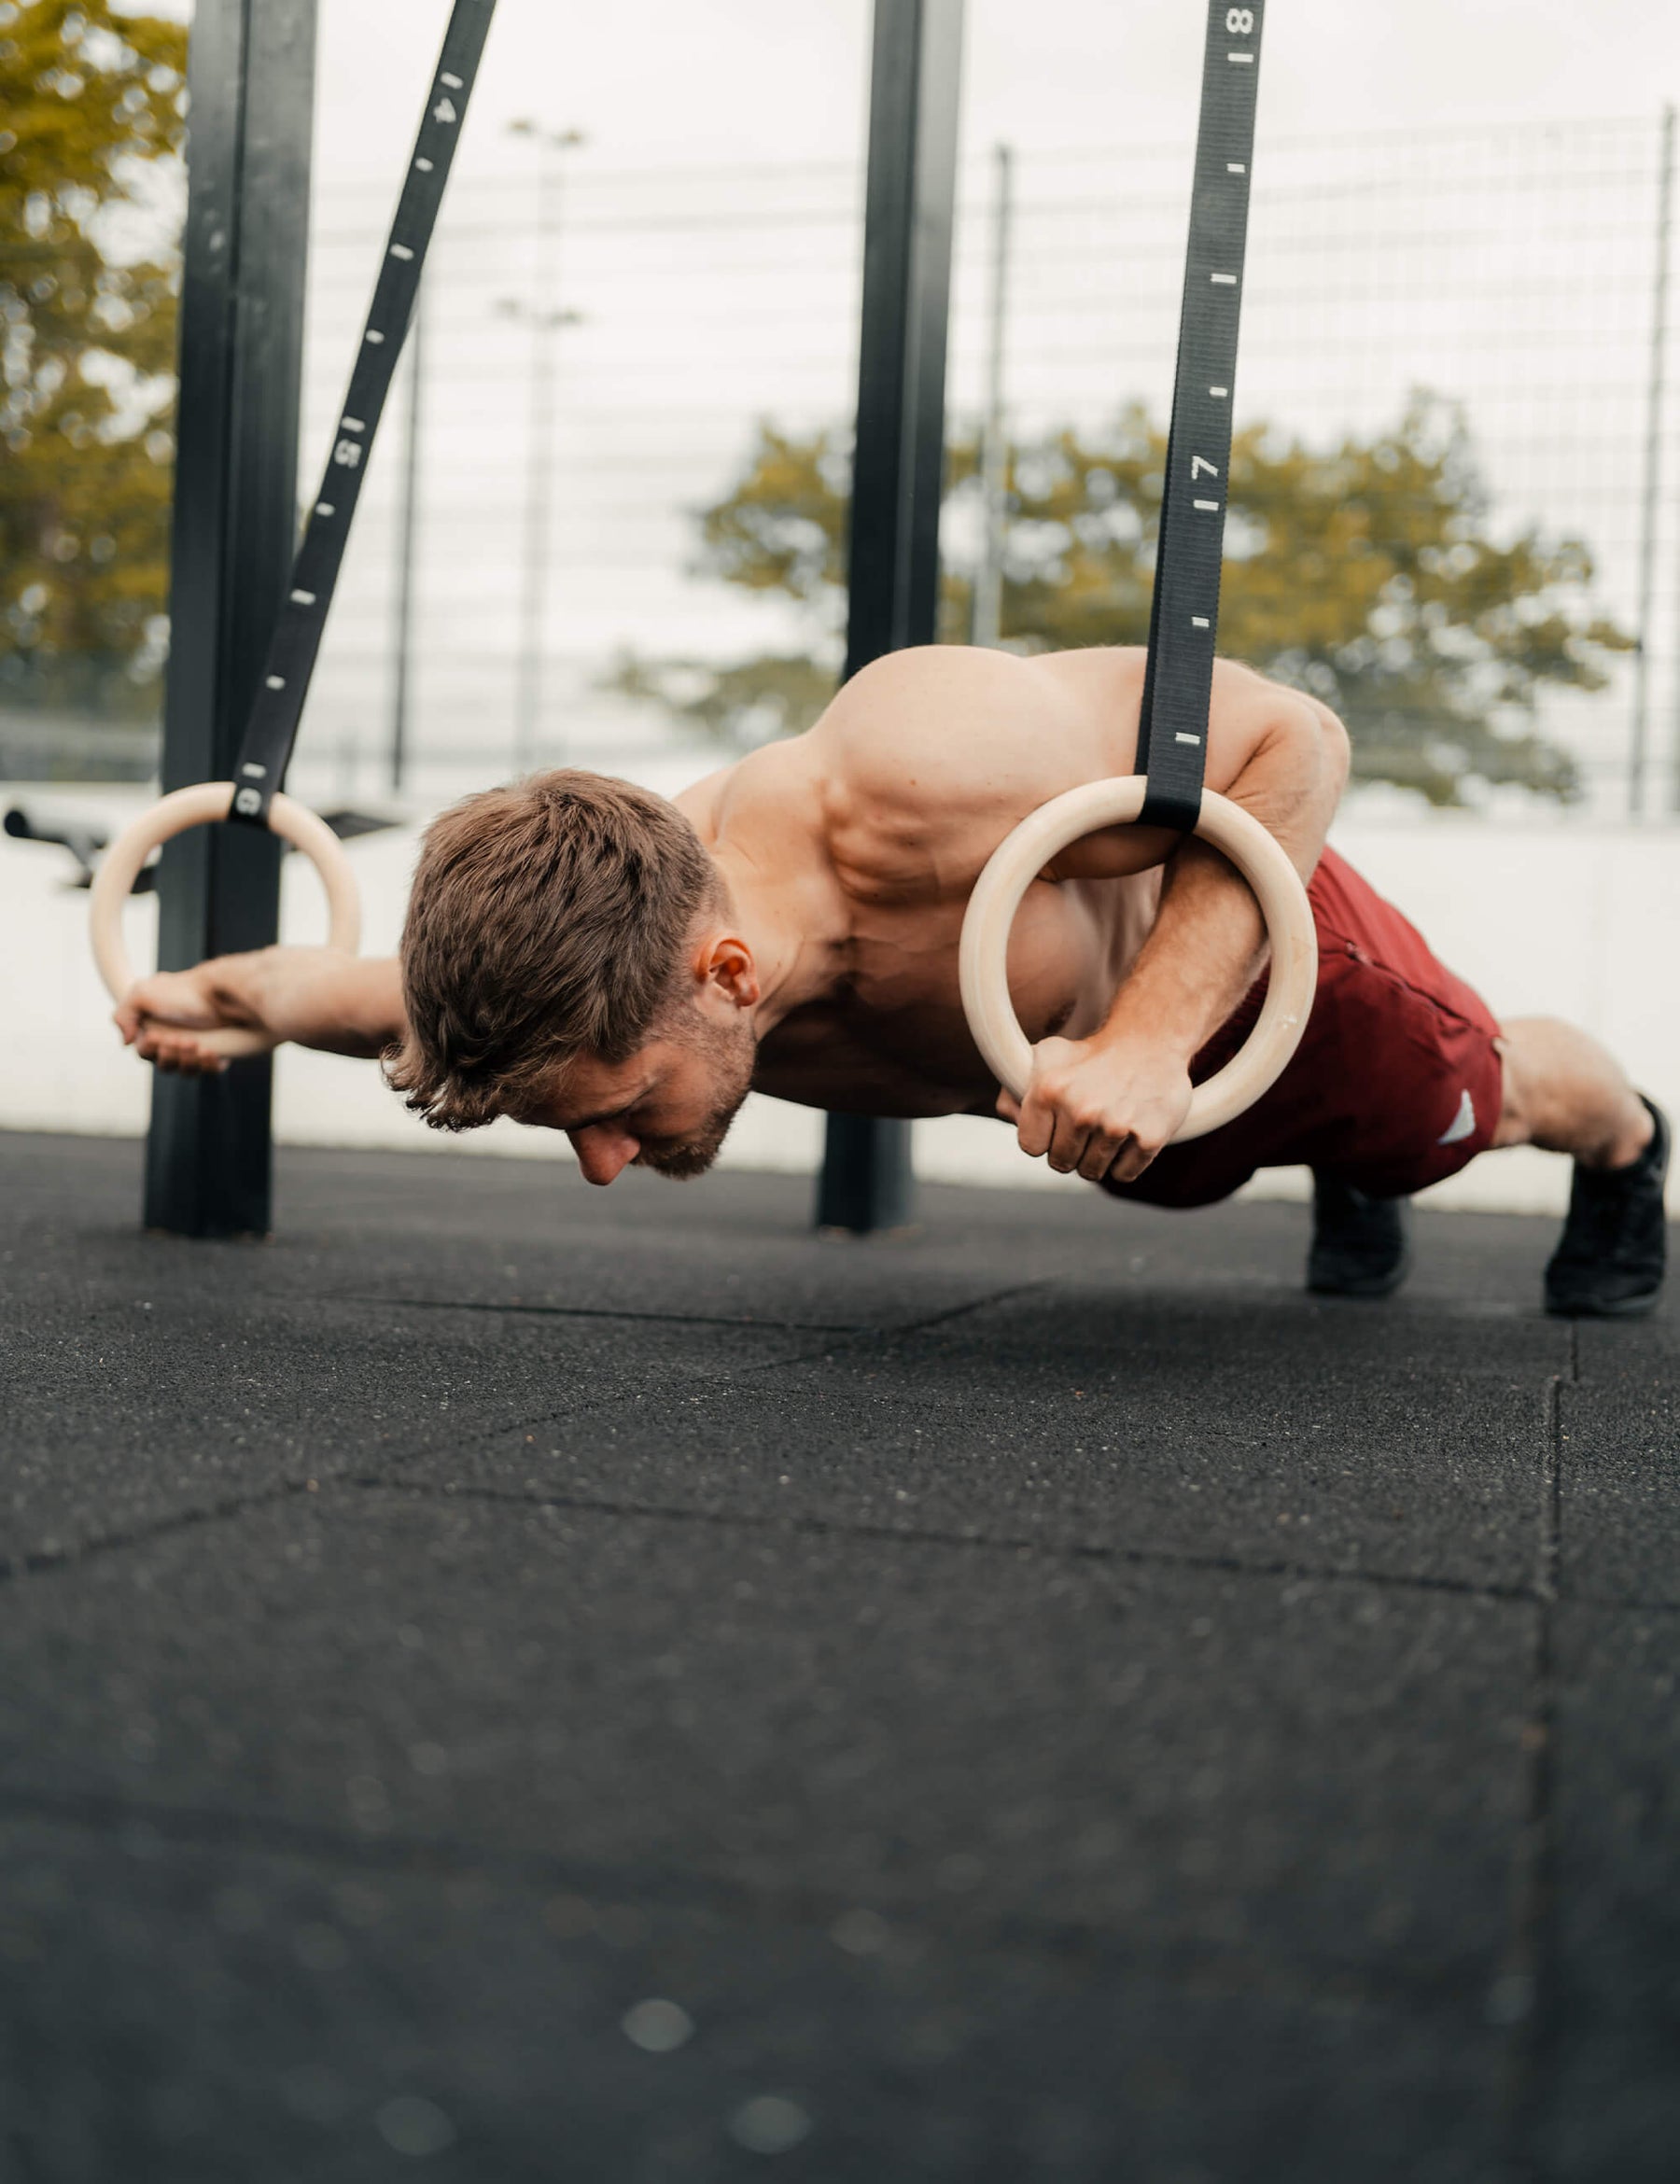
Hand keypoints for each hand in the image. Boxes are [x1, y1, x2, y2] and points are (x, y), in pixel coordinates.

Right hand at [113, 966, 269, 1073]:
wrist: (219, 988)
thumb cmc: (181, 990)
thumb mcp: (142, 993)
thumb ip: (123, 1015)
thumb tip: (127, 1042)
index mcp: (154, 1031)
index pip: (145, 1053)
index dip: (150, 1049)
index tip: (157, 1036)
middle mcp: (174, 1042)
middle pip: (165, 1065)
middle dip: (171, 1055)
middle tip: (182, 1039)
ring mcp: (196, 1048)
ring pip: (186, 1070)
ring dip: (188, 1061)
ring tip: (196, 1043)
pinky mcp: (217, 1053)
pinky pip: (209, 1070)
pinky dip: (208, 1066)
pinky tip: (211, 1052)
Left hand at [996, 1033, 1193, 1184]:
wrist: (1150, 1040)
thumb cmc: (1092, 1054)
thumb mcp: (1048, 1057)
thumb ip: (1015, 1088)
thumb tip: (1010, 1117)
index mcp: (1049, 1091)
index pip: (1031, 1147)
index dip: (1043, 1138)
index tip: (1056, 1127)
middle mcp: (1081, 1110)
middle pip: (1061, 1164)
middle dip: (1070, 1150)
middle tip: (1085, 1127)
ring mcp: (1116, 1125)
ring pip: (1092, 1172)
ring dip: (1097, 1157)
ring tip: (1106, 1128)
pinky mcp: (1149, 1137)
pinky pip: (1123, 1174)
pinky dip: (1125, 1162)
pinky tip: (1128, 1134)